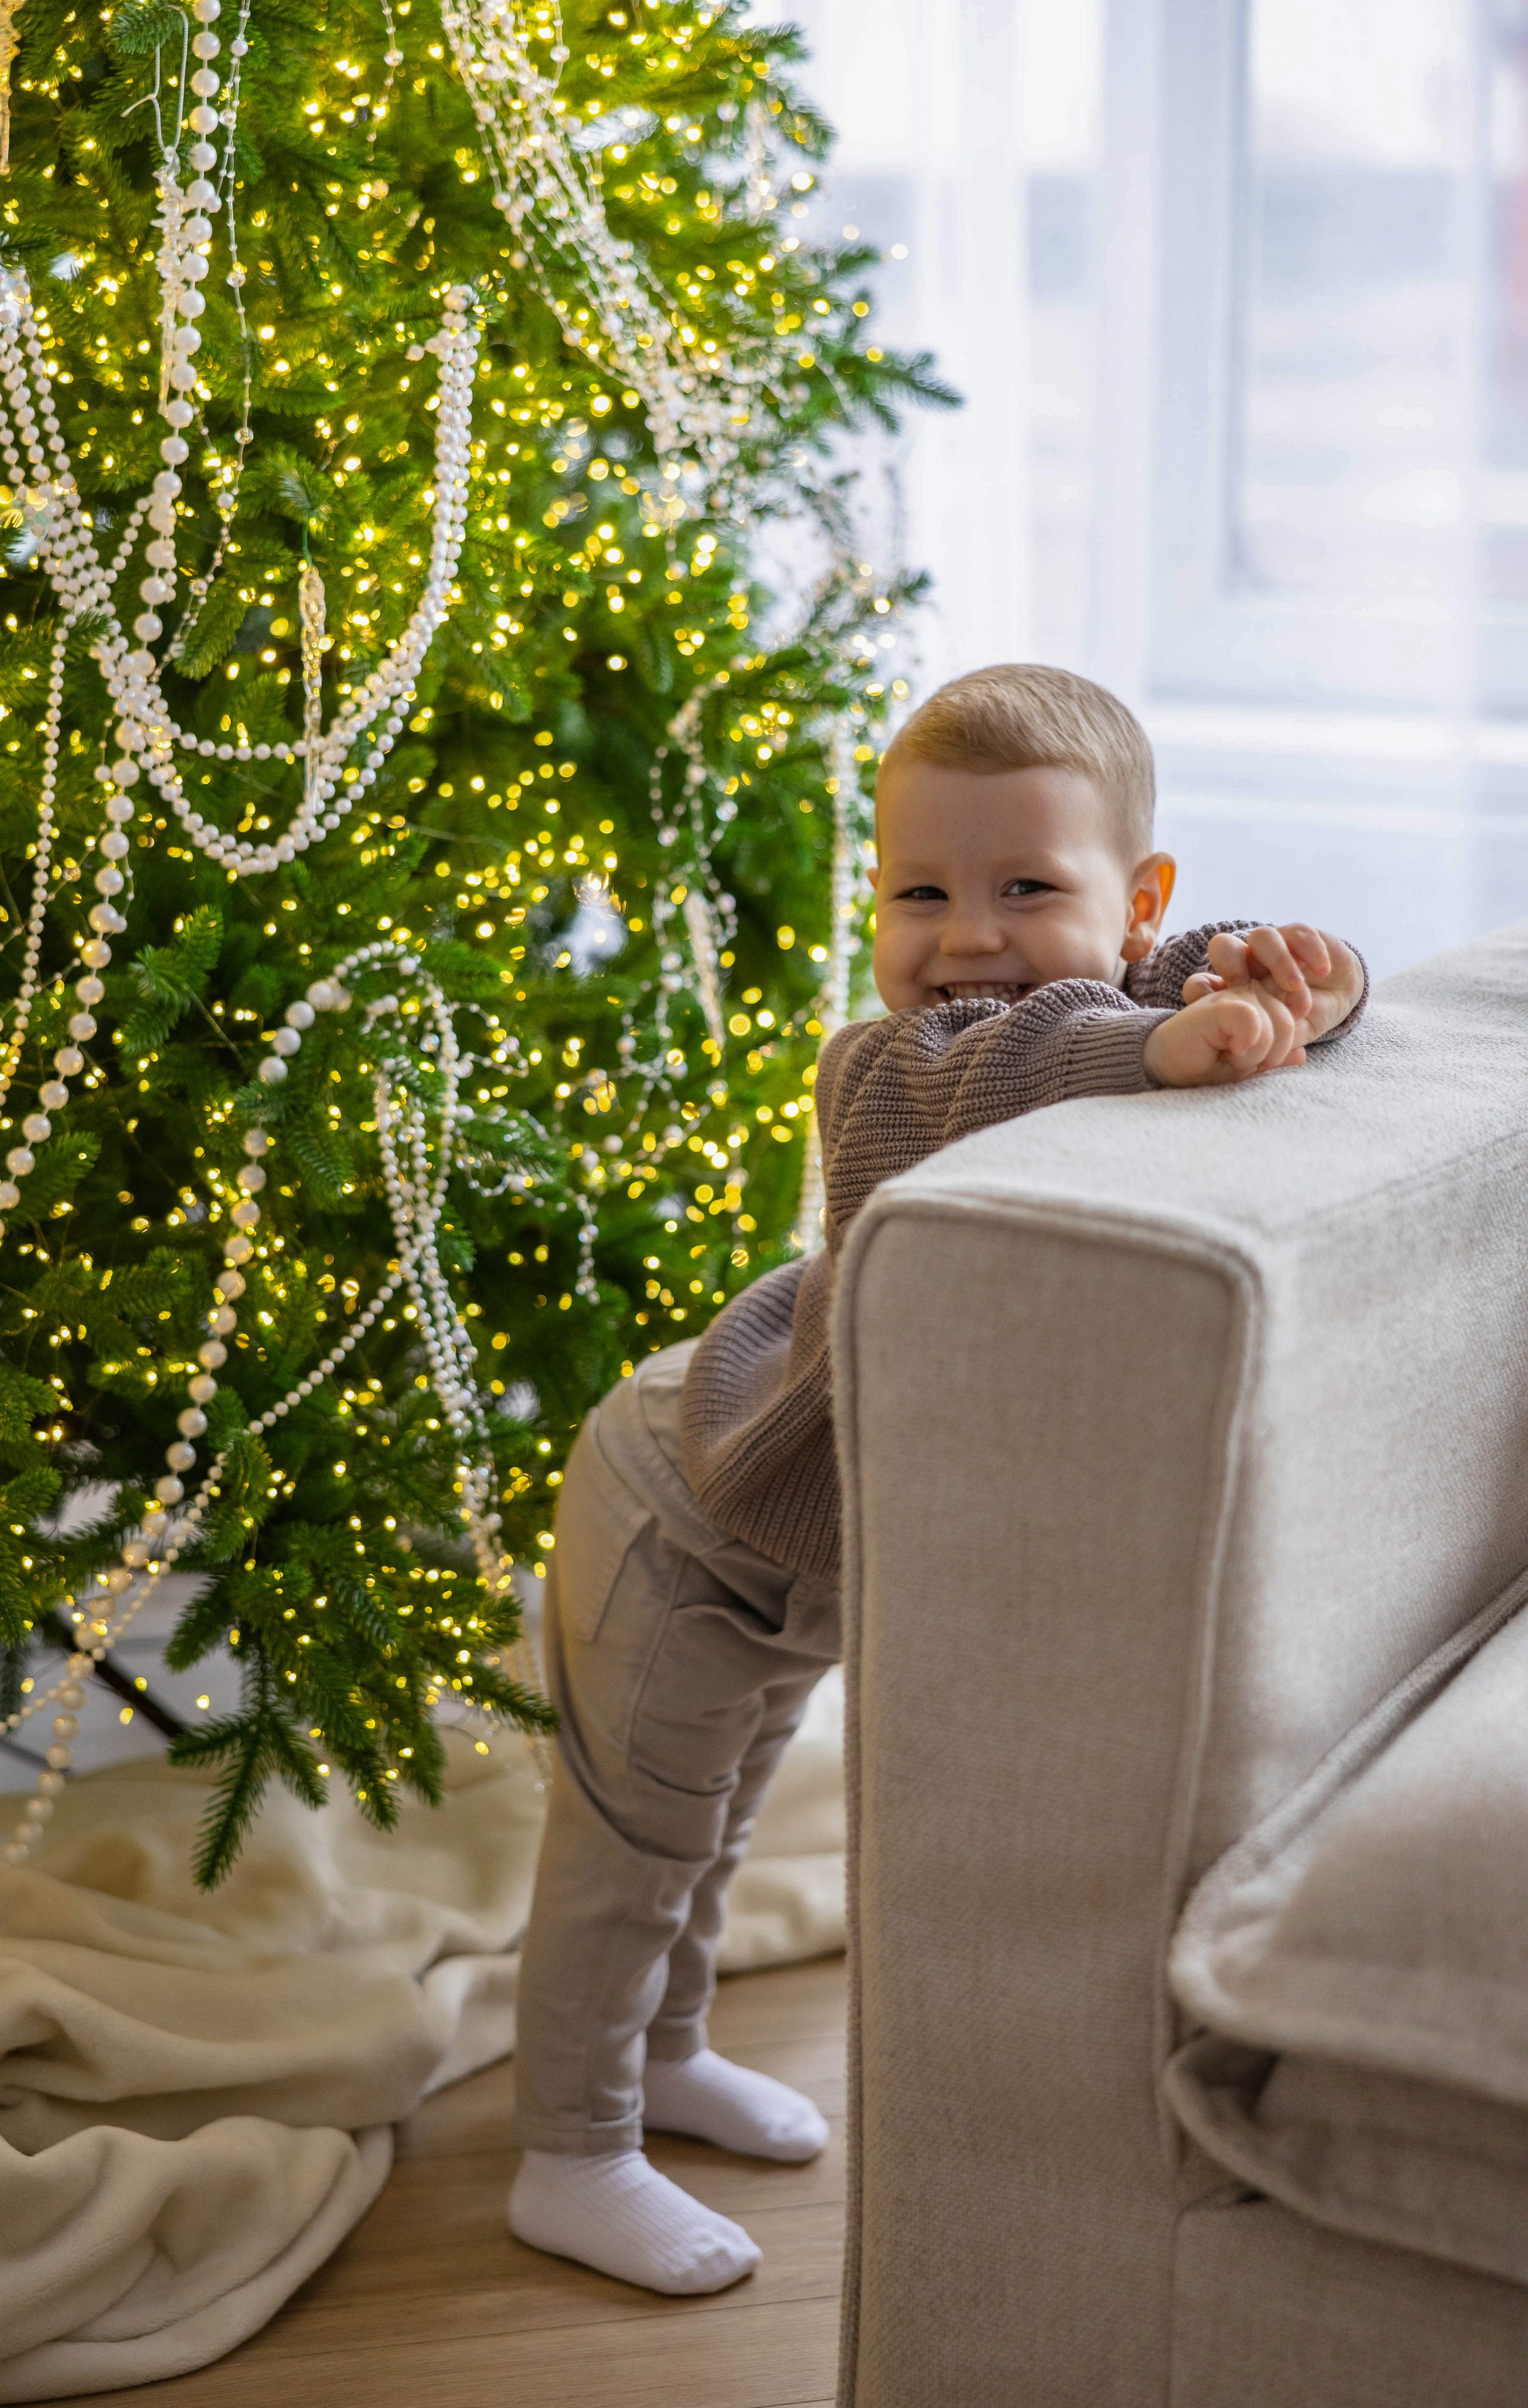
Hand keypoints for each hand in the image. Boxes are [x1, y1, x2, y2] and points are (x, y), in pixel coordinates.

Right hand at [1144, 984, 1307, 1087]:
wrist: (1168, 1069)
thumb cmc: (1207, 1065)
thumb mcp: (1250, 1064)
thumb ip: (1276, 1055)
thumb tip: (1301, 1055)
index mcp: (1258, 996)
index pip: (1297, 1000)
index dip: (1296, 1021)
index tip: (1273, 1052)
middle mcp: (1247, 987)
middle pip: (1289, 1019)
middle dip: (1274, 1051)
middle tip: (1242, 1059)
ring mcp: (1233, 992)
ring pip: (1277, 1022)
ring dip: (1257, 1053)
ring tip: (1230, 1055)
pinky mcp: (1220, 1003)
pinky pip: (1254, 1022)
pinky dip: (1245, 1048)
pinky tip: (1225, 1050)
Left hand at [1180, 924, 1362, 1046]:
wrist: (1338, 997)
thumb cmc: (1300, 1020)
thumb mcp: (1282, 1037)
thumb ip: (1265, 1044)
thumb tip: (1247, 1051)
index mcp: (1232, 991)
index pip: (1200, 983)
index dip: (1201, 991)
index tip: (1220, 1010)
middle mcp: (1246, 964)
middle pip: (1223, 947)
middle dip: (1231, 963)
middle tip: (1248, 986)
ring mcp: (1271, 949)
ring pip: (1262, 938)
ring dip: (1277, 961)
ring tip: (1294, 986)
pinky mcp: (1300, 937)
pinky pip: (1299, 934)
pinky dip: (1310, 950)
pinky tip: (1322, 969)